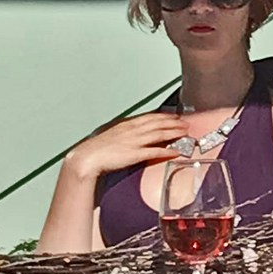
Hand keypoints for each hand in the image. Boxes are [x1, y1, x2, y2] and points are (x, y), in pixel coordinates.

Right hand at [57, 112, 194, 191]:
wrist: (87, 157)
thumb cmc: (97, 149)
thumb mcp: (112, 135)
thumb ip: (124, 133)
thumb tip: (133, 134)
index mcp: (127, 125)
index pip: (150, 117)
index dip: (164, 116)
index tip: (174, 116)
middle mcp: (132, 130)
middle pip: (158, 123)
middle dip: (174, 122)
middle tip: (185, 122)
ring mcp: (134, 142)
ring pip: (159, 134)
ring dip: (174, 133)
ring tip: (185, 133)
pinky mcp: (135, 154)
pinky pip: (155, 151)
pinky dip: (167, 151)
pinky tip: (176, 151)